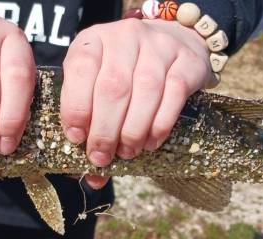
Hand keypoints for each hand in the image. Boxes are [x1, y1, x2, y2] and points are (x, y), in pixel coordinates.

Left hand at [60, 19, 212, 188]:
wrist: (172, 40)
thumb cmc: (124, 70)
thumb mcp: (97, 83)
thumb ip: (89, 121)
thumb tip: (93, 177)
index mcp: (94, 40)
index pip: (80, 68)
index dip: (76, 106)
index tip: (76, 137)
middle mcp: (125, 37)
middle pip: (113, 87)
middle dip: (105, 130)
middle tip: (102, 156)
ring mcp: (158, 46)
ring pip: (145, 92)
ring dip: (133, 131)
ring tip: (126, 152)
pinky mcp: (186, 61)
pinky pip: (173, 96)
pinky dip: (159, 125)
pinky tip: (150, 142)